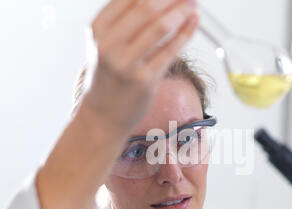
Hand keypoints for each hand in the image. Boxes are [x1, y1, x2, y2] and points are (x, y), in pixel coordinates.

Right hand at [82, 0, 198, 129]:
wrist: (103, 115)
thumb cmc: (108, 76)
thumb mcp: (105, 44)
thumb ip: (123, 19)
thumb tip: (160, 1)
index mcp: (98, 29)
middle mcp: (109, 45)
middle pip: (146, 7)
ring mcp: (127, 64)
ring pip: (160, 27)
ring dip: (181, 11)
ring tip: (193, 3)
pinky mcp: (145, 81)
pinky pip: (170, 51)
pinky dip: (185, 33)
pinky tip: (193, 22)